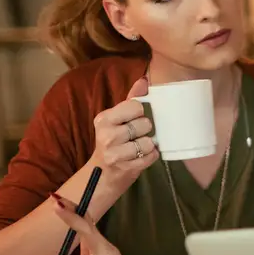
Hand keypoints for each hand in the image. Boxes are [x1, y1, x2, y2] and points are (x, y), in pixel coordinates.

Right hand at [90, 75, 157, 192]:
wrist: (102, 174)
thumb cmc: (113, 143)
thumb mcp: (117, 120)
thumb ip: (131, 100)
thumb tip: (144, 80)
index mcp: (104, 119)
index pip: (136, 106)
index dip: (141, 113)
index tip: (135, 119)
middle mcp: (106, 135)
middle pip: (145, 124)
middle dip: (145, 130)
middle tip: (136, 136)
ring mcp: (115, 153)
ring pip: (149, 142)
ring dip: (149, 145)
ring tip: (139, 148)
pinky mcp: (126, 168)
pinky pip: (151, 156)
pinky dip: (151, 156)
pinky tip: (141, 157)